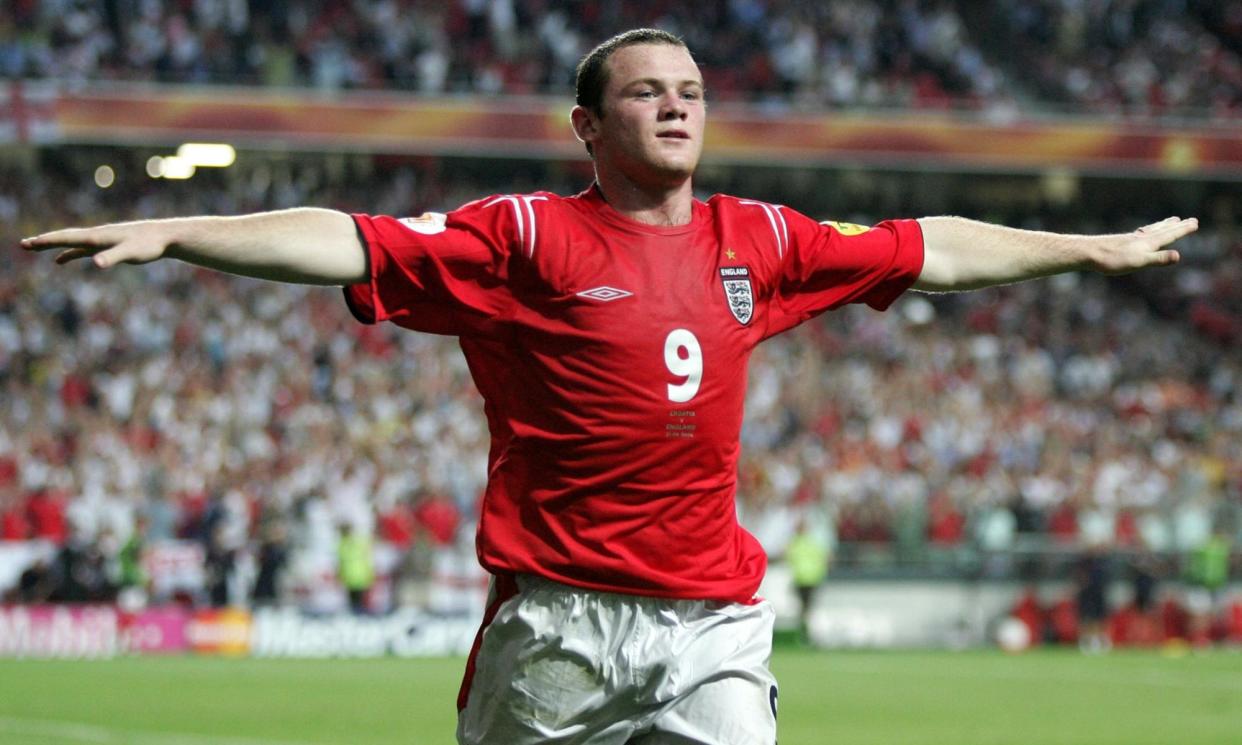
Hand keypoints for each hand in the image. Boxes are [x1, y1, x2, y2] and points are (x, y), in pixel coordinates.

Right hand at [20, 221, 171, 268]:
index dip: (47, 241)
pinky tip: (62, 260)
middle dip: (44, 241)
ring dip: (53, 245)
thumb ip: (113, 257)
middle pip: (65, 237)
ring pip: (72, 242)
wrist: (165, 237)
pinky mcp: (109, 246)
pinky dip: (70, 253)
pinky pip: (83, 249)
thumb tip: (96, 263)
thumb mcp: (131, 253)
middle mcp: (97, 236)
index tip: (28, 243)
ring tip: (34, 247)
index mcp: (98, 237)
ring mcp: (102, 240)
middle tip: (23, 244)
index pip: (67, 238)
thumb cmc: (149, 245)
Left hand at [1093, 217, 1197, 274]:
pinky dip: (1148, 230)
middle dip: (1177, 226)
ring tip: (1171, 220)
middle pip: (1163, 229)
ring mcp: (1131, 239)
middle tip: (1189, 219)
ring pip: (1152, 230)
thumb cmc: (1113, 260)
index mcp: (1148, 243)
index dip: (1183, 230)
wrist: (1089, 253)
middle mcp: (1141, 238)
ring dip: (1164, 225)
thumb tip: (1178, 255)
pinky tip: (1143, 232)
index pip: (1170, 234)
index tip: (1194, 222)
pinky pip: (1140, 233)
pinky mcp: (1121, 241)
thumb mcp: (1139, 262)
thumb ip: (1158, 258)